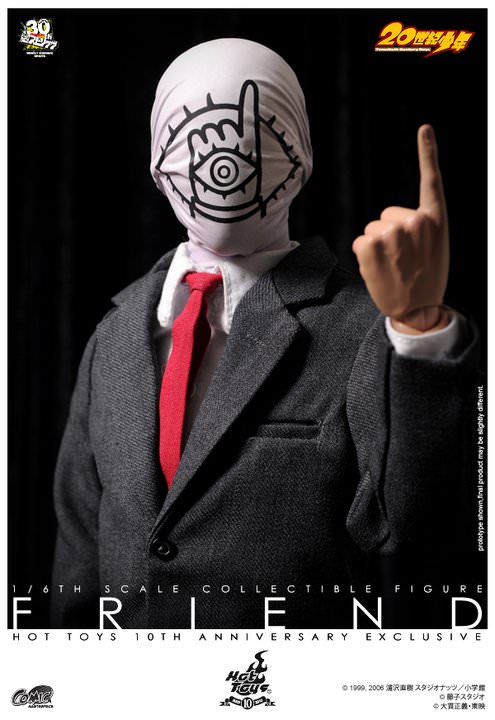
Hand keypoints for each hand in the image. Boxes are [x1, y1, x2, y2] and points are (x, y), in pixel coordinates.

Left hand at [352, 125, 448, 333]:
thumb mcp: (435, 249)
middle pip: (386, 215)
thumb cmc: (426, 280)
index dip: (428, 152)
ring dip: (376, 246)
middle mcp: (415, 220)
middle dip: (389, 234)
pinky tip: (379, 270)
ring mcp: (392, 231)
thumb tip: (397, 223)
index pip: (431, 180)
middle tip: (402, 260)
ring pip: (371, 229)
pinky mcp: (370, 243)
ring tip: (392, 267)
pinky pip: (360, 241)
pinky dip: (364, 256)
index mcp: (435, 220)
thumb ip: (421, 228)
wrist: (417, 310)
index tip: (424, 128)